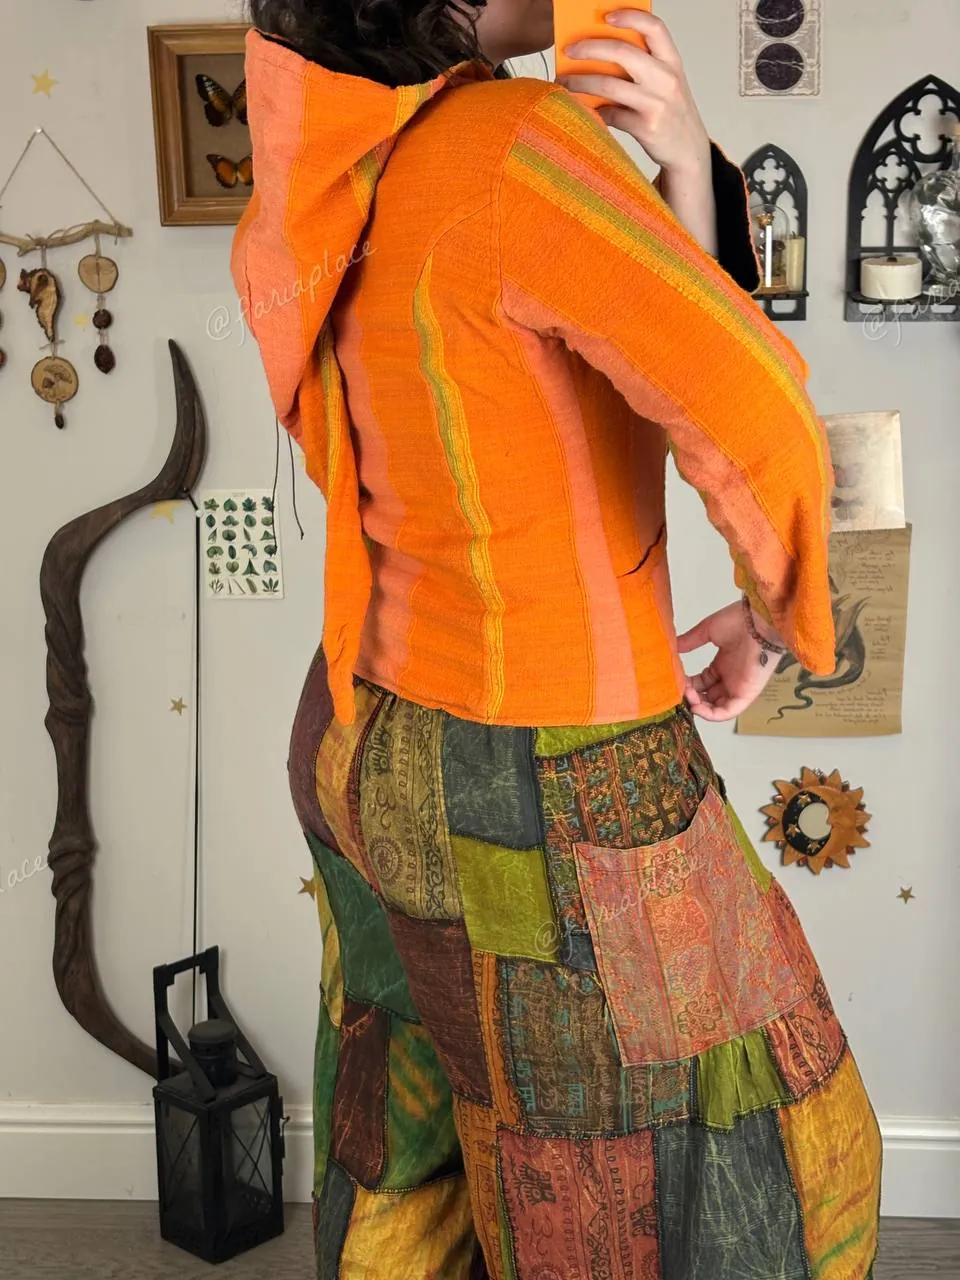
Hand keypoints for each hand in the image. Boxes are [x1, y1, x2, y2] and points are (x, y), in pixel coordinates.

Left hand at [557, 9, 710, 175]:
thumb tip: (600, 57)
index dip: (630, 17)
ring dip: (581, 82)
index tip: (606, 16)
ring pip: (609, 85)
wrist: (688, 151)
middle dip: (590, 48)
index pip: (654, 28)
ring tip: (565, 83)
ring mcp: (656, 103)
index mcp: (672, 62)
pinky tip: (588, 111)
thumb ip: (643, 67)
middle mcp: (666, 79)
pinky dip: (595, 112)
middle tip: (570, 51)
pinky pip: (611, 115)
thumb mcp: (666, 83)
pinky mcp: (646, 127)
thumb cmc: (672, 113)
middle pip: (622, 53)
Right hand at [677, 600, 780, 721]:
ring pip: (717, 707)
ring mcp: (738, 686)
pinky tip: (697, 707)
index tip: (676, 682)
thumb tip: (674, 647)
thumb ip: (690, 641)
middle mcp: (730, 678)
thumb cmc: (739, 621)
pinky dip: (712, 715)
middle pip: (707, 697)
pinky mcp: (746, 694)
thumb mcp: (708, 630)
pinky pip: (729, 711)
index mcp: (723, 664)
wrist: (758, 621)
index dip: (688, 685)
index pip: (702, 683)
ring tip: (687, 698)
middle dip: (692, 698)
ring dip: (700, 707)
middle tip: (680, 691)